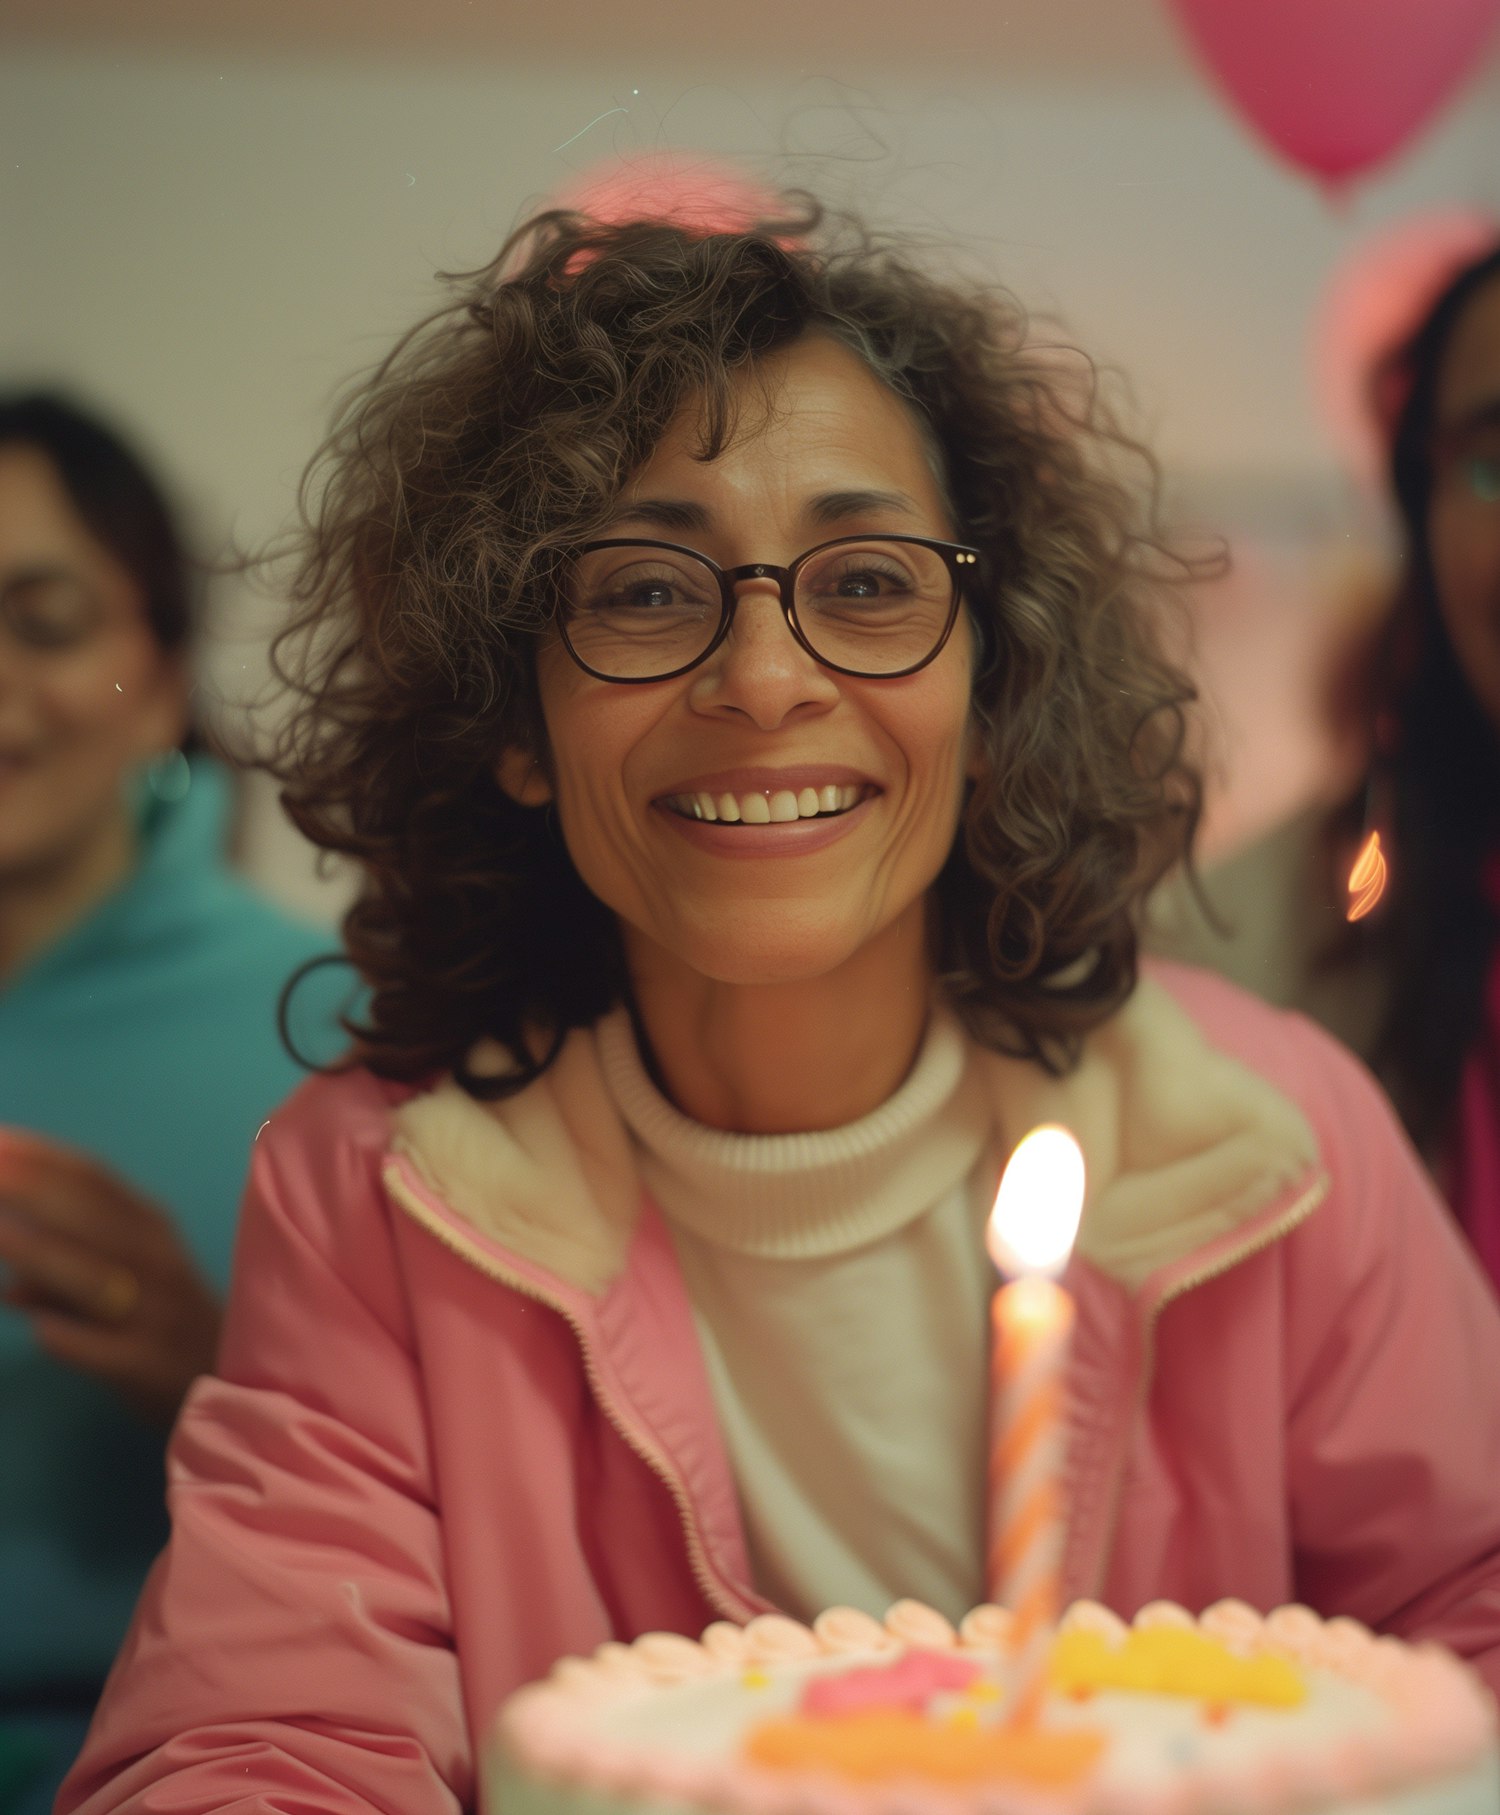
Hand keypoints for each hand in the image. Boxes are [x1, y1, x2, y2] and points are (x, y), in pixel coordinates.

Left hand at [0, 1128, 222, 1427]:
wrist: (238, 1383)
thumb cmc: (166, 1322)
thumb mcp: (121, 1281)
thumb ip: (60, 1276)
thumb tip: (8, 1284)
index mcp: (150, 1226)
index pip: (94, 1181)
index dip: (44, 1158)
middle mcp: (156, 1258)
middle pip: (91, 1216)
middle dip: (32, 1190)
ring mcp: (155, 1311)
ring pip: (94, 1277)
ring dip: (40, 1253)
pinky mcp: (150, 1364)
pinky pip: (106, 1349)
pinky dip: (73, 1337)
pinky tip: (41, 1329)